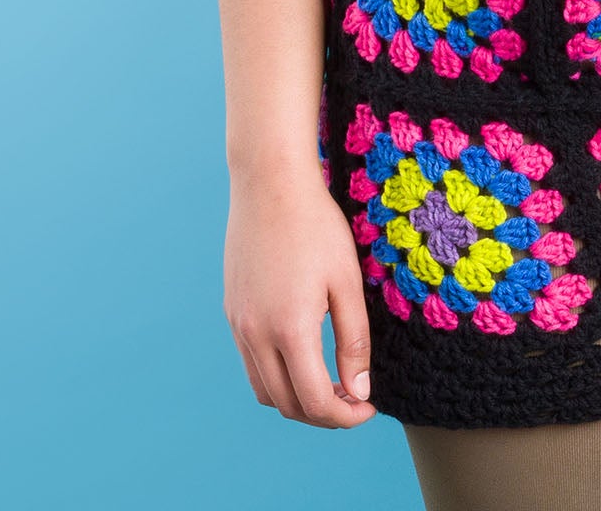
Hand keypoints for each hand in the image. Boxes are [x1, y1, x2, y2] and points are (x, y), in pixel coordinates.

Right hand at [224, 160, 374, 427]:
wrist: (270, 183)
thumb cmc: (316, 226)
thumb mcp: (347, 281)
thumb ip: (353, 340)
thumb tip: (359, 391)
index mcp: (289, 330)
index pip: (315, 401)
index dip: (345, 417)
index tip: (368, 409)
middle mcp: (256, 335)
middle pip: (287, 405)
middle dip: (322, 413)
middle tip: (354, 400)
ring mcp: (239, 325)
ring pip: (265, 389)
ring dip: (296, 398)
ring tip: (330, 382)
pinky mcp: (232, 311)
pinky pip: (251, 362)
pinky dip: (277, 375)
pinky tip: (303, 355)